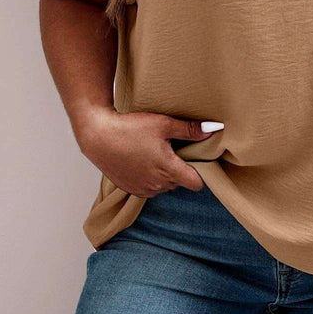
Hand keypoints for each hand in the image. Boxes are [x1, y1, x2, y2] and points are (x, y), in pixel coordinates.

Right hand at [75, 107, 222, 197]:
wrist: (98, 136)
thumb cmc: (131, 128)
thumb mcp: (163, 124)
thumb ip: (190, 130)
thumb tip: (214, 129)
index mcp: (169, 170)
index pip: (196, 184)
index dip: (200, 173)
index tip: (196, 160)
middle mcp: (158, 184)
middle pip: (180, 182)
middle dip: (180, 168)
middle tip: (172, 149)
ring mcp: (143, 189)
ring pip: (164, 185)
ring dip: (164, 174)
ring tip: (154, 153)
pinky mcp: (131, 190)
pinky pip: (149, 188)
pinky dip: (150, 177)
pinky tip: (142, 160)